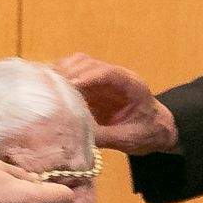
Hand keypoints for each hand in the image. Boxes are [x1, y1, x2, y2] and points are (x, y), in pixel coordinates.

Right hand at [55, 52, 176, 153]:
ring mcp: (102, 79)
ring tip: (46, 88)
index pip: (107, 73)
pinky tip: (47, 90)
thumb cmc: (147, 133)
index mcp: (131, 84)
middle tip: (50, 88)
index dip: (86, 76)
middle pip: (89, 63)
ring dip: (61, 73)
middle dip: (68, 73)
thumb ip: (104, 136)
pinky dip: (60, 79)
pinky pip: (73, 75)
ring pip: (78, 64)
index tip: (68, 85)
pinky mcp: (92, 86)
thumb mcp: (128, 139)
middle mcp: (115, 76)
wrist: (156, 130)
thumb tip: (75, 136)